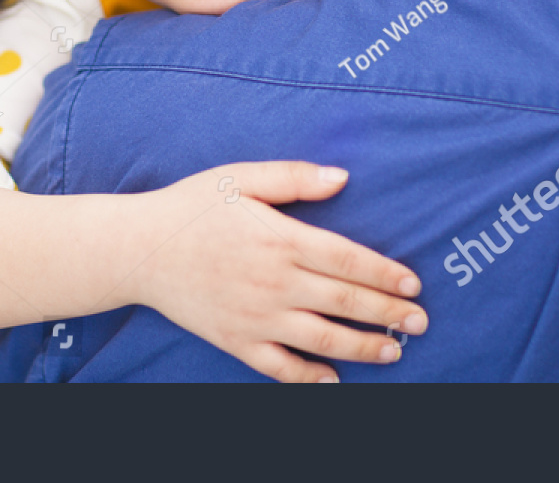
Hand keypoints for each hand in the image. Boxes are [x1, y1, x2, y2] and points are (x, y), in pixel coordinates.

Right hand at [124, 162, 425, 382]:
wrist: (138, 249)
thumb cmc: (192, 207)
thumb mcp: (241, 177)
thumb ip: (294, 177)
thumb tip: (343, 177)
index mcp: (280, 239)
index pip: (348, 260)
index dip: (386, 274)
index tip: (414, 284)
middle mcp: (274, 282)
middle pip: (345, 302)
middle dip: (388, 314)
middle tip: (420, 322)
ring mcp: (255, 316)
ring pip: (322, 339)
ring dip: (363, 348)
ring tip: (394, 352)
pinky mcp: (235, 340)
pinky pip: (279, 366)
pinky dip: (309, 377)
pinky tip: (335, 381)